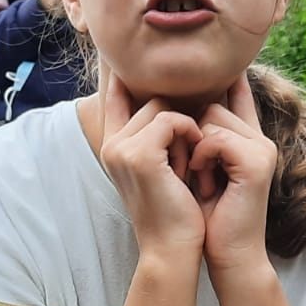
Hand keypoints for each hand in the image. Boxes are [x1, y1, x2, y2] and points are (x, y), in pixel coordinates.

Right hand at [98, 72, 204, 262]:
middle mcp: (111, 144)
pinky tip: (194, 161)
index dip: (123, 74)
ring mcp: (121, 148)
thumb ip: (159, 137)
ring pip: (161, 107)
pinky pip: (171, 119)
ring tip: (189, 166)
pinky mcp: (138, 154)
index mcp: (113, 147)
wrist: (173, 249)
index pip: (114, 95)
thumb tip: (173, 102)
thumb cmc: (177, 212)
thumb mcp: (164, 168)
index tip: (128, 56)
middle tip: (188, 159)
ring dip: (186, 131)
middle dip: (178, 121)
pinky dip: (190, 134)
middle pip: (149, 99)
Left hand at [189, 73, 275, 278]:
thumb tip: (165, 109)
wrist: (226, 254)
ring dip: (192, 148)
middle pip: (211, 104)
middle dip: (188, 133)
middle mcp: (257, 138)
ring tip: (198, 180)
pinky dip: (201, 159)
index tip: (210, 58)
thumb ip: (191, 139)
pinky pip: (214, 137)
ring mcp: (261, 147)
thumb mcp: (192, 170)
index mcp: (244, 140)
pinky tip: (205, 183)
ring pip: (211, 116)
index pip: (235, 95)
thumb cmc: (204, 217)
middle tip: (189, 171)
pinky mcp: (257, 160)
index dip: (226, 76)